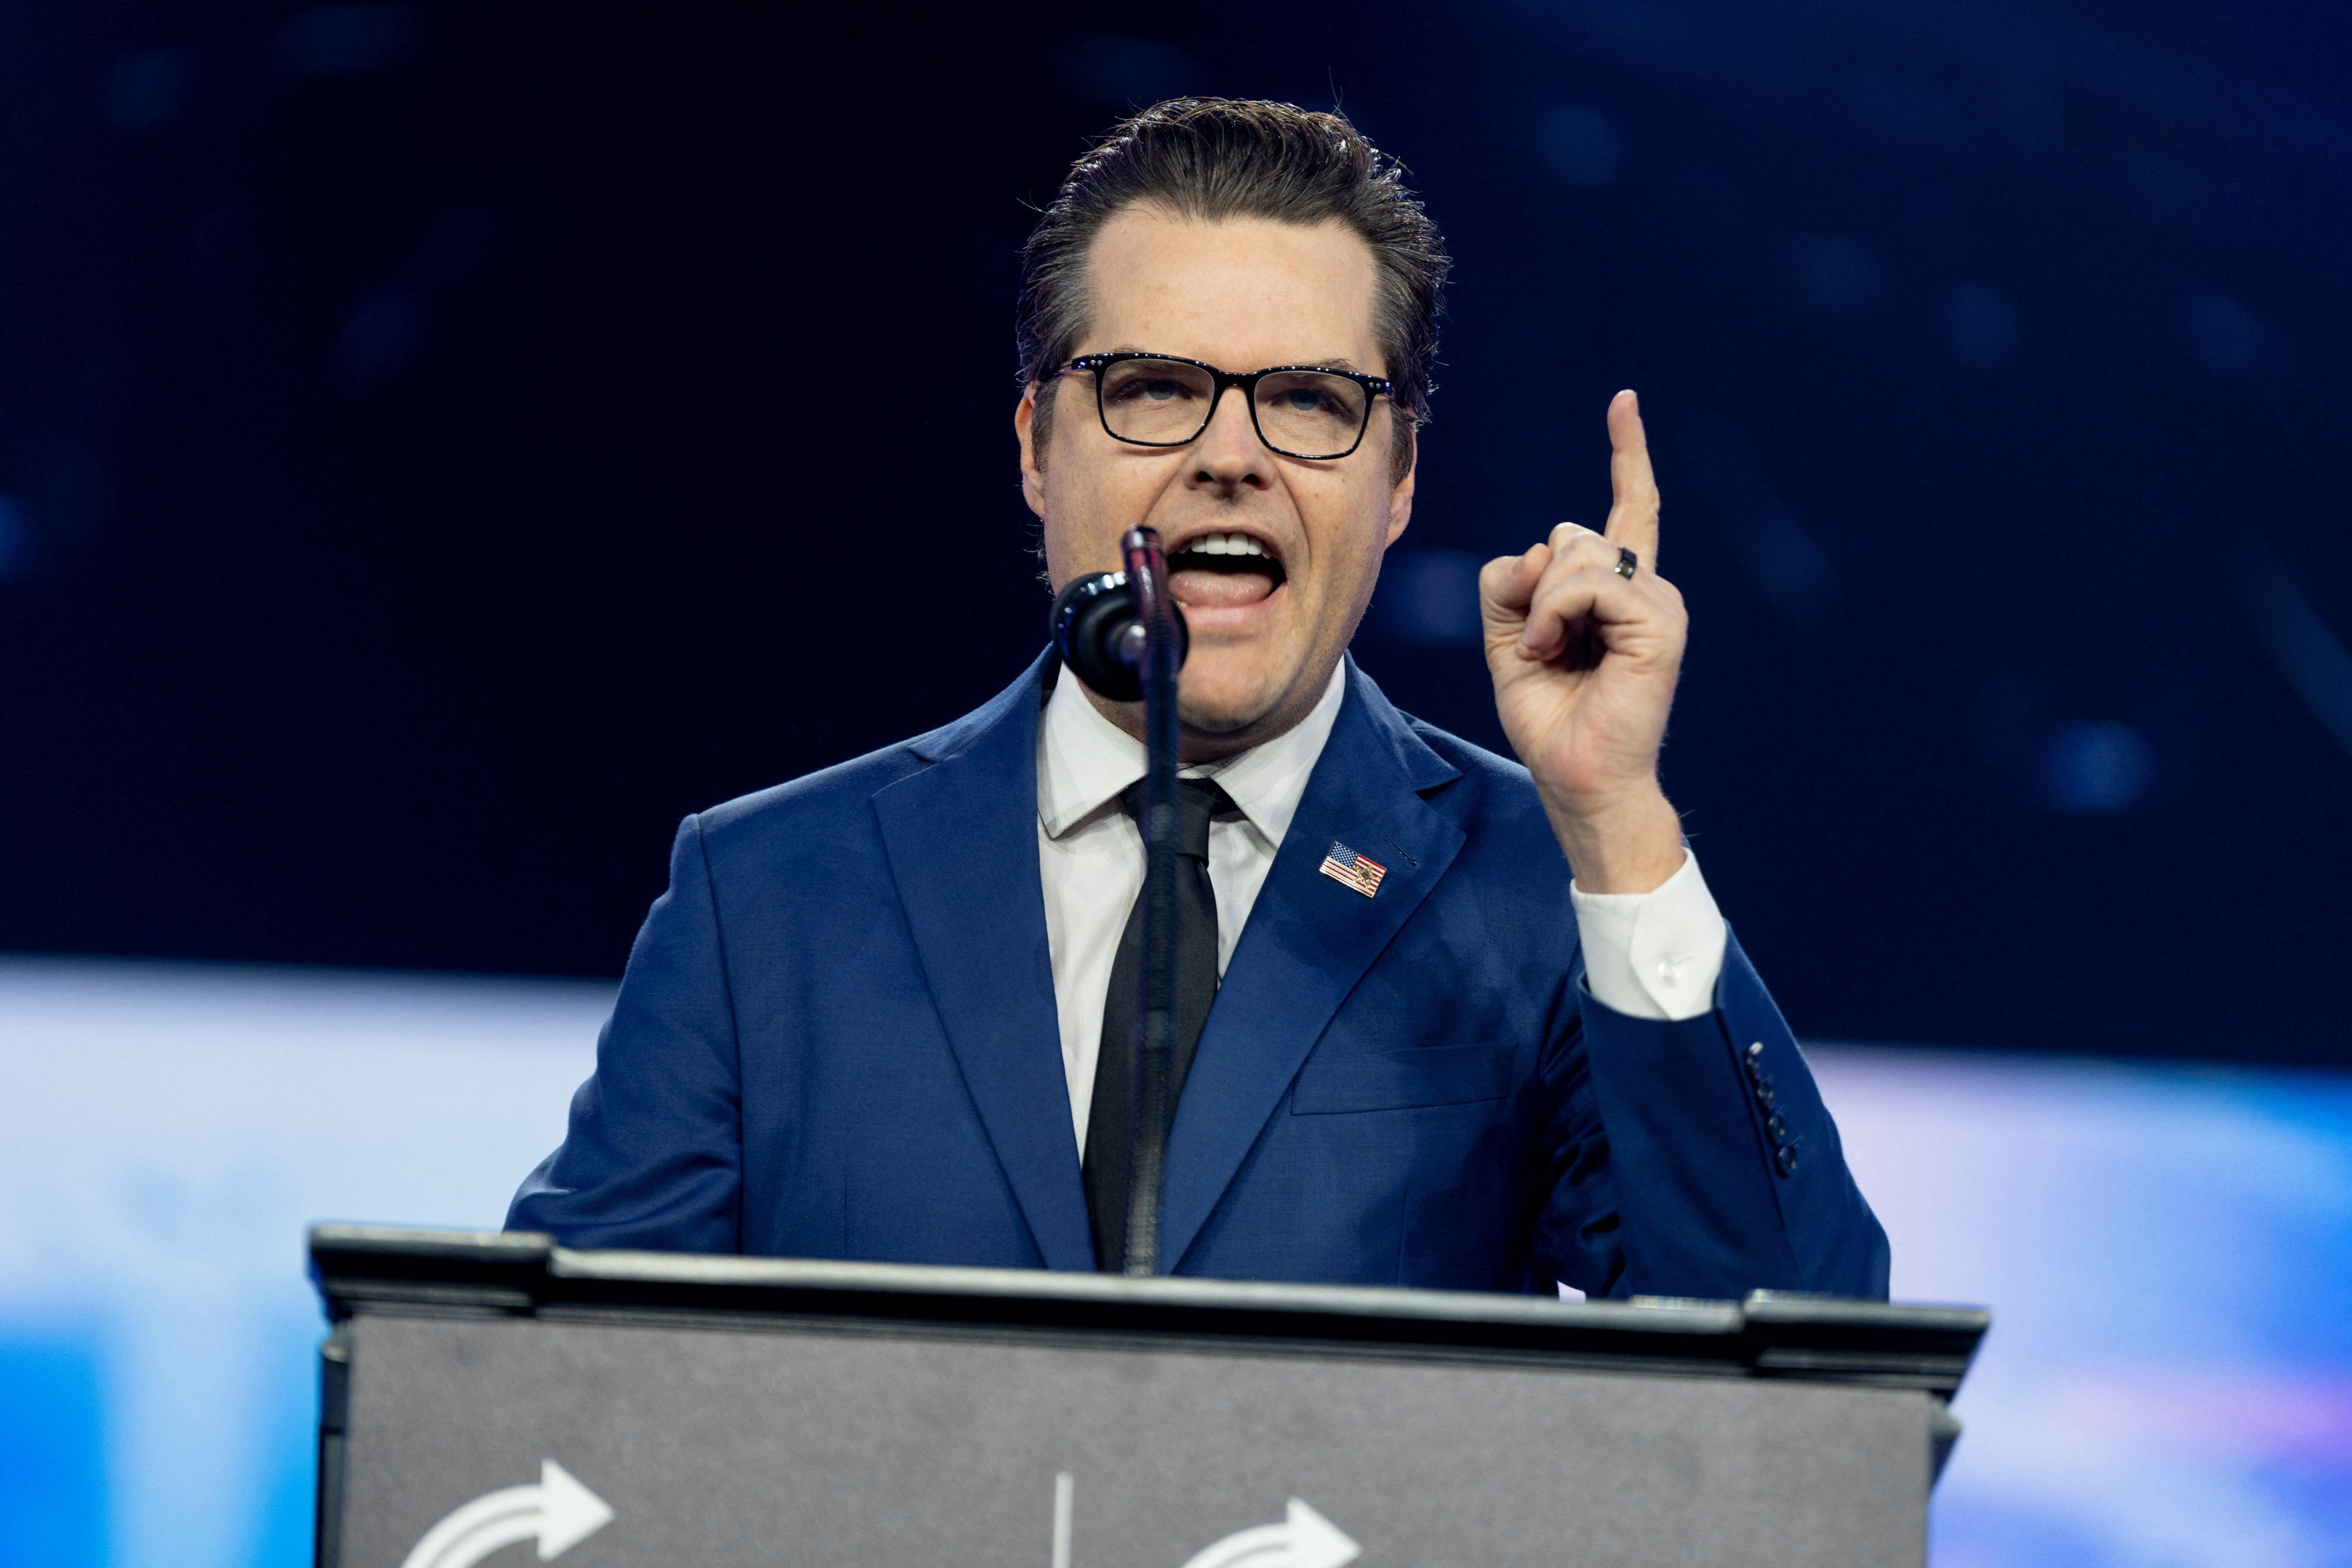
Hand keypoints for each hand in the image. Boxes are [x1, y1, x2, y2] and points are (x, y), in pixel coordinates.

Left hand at [1479, 391, 1687, 892]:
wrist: (1577, 778)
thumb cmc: (1551, 717)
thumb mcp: (1508, 639)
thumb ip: (1510, 585)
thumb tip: (1536, 551)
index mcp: (1619, 590)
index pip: (1627, 508)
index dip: (1628, 454)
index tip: (1625, 404)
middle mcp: (1647, 588)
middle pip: (1571, 533)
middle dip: (1534, 584)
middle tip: (1537, 645)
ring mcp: (1660, 603)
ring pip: (1576, 553)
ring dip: (1540, 605)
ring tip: (1546, 654)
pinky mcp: (1660, 624)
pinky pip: (1589, 583)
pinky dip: (1553, 616)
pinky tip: (1554, 652)